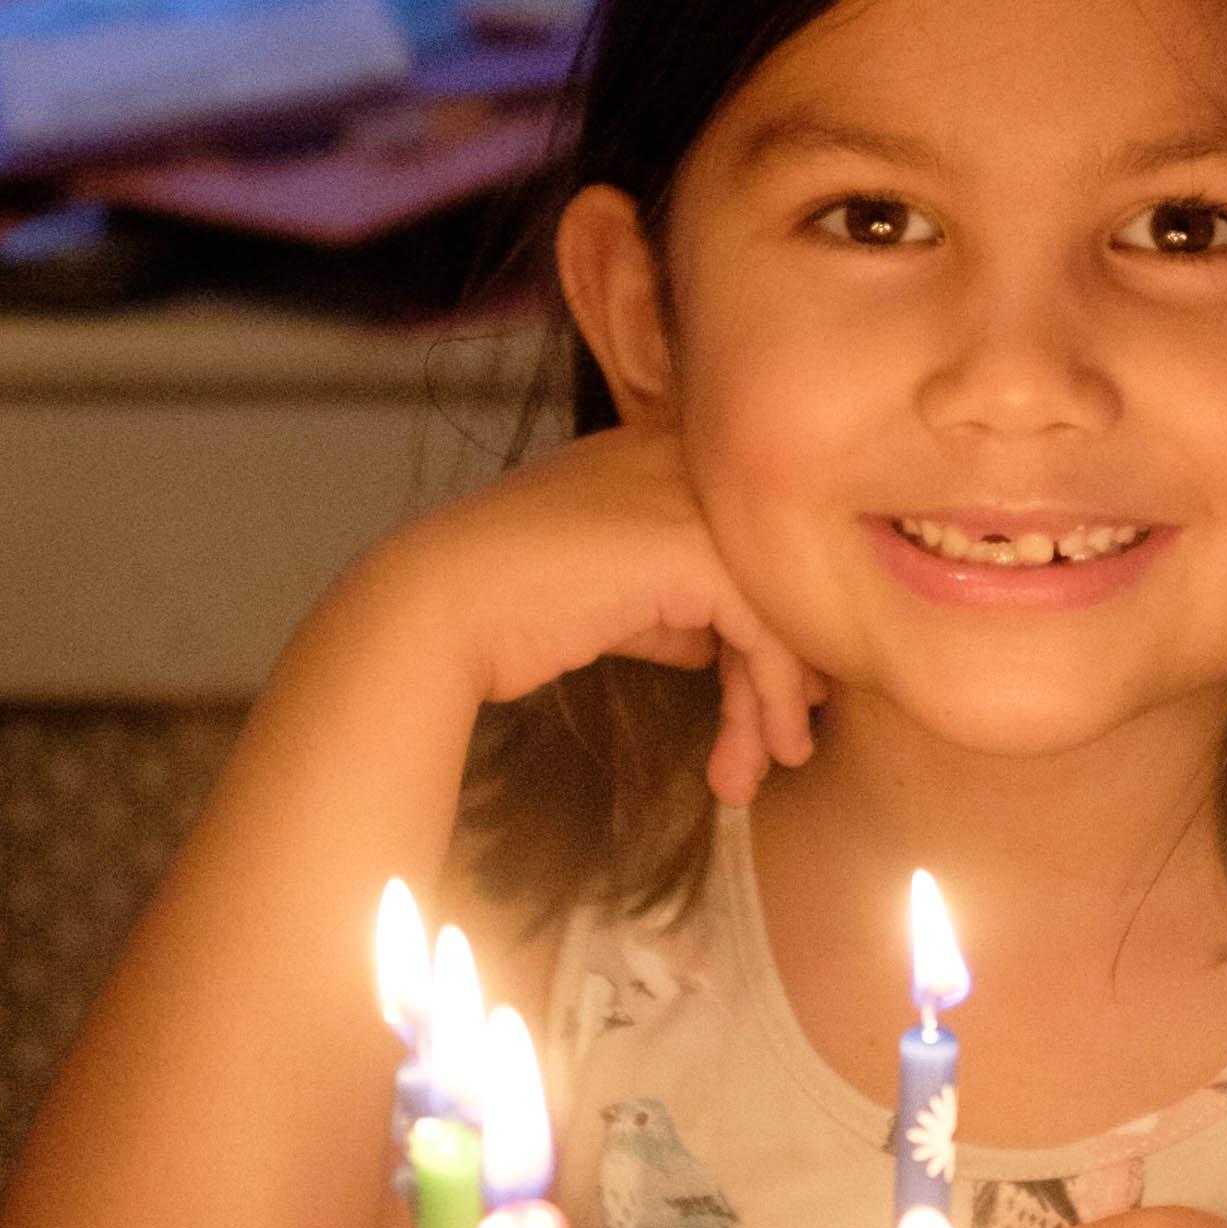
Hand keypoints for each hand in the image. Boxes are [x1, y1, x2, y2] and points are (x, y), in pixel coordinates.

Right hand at [397, 424, 826, 804]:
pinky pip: (765, 629)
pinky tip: (759, 750)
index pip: (749, 546)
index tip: (772, 703)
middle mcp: (688, 463)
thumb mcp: (615, 600)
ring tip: (759, 769)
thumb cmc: (510, 608)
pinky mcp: (691, 547)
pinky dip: (770, 697)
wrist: (442, 609)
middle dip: (783, 670)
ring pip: (779, 606)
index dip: (768, 628)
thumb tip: (724, 649)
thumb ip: (673, 609)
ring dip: (775, 700)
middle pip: (774, 575)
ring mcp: (693, 498)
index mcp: (665, 458)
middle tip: (778, 747)